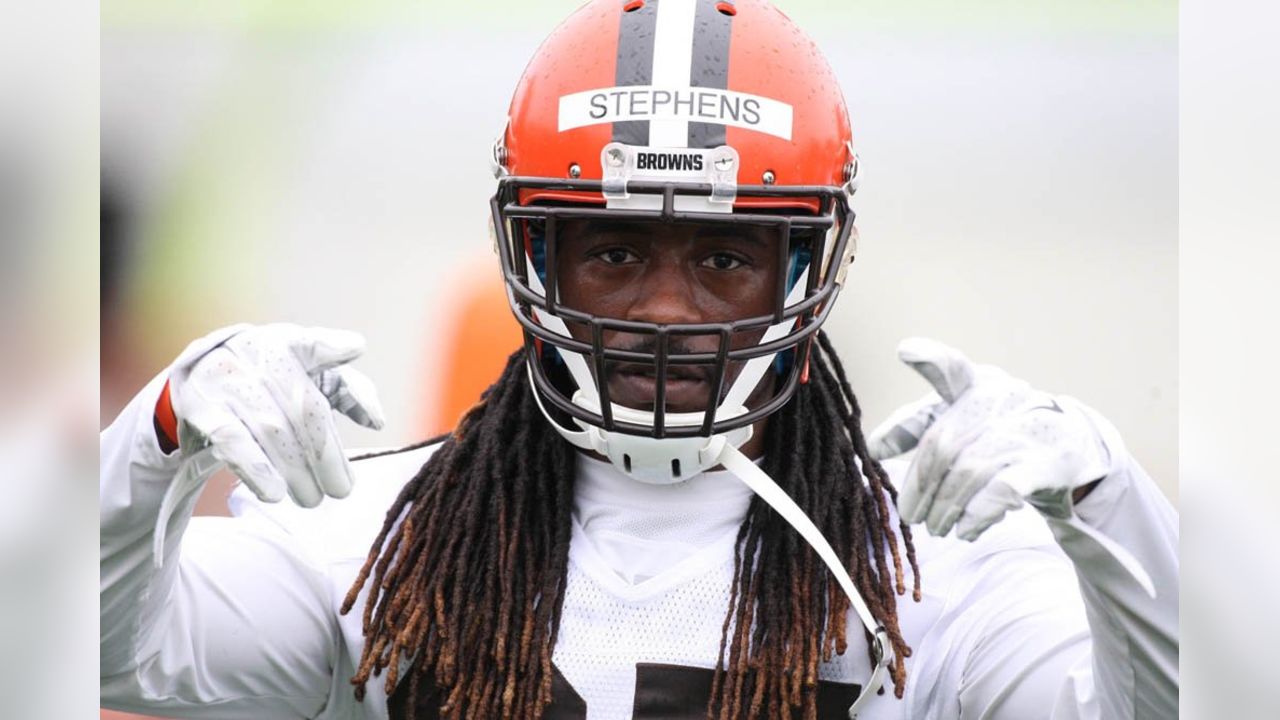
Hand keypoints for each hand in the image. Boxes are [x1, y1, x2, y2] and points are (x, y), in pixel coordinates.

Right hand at [167, 323, 385, 507]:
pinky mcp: (201, 406)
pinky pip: (231, 439)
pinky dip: (255, 468)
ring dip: (296, 469)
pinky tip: (274, 494)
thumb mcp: (311, 377)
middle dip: (325, 455)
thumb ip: (349, 391)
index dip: (332, 346)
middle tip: (341, 489)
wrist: (200, 378)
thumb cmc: (273, 381)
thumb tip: (377, 421)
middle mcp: (256, 354)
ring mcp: (227, 379)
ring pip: (271, 428)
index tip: (356, 347)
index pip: (311, 343)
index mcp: (287, 343)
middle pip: (301, 407)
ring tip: (312, 499)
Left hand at [867, 338, 1110, 540]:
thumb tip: (872, 448)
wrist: (1072, 446)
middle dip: (921, 487)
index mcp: (975, 386)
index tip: (907, 351)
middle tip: (911, 516)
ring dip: (945, 508)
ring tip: (937, 528)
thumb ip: (917, 427)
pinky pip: (1003, 491)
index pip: (952, 368)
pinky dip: (977, 514)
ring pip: (969, 472)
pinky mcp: (1047, 464)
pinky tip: (966, 530)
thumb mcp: (962, 420)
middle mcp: (1001, 401)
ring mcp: (1025, 431)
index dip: (930, 358)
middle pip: (944, 444)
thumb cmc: (1000, 433)